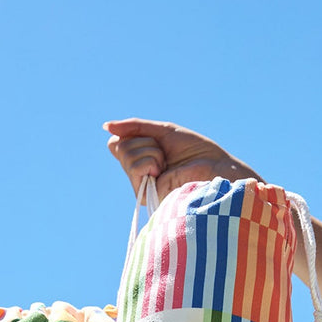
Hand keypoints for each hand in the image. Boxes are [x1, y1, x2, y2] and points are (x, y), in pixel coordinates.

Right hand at [104, 118, 262, 200]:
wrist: (215, 169)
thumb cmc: (195, 152)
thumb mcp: (163, 132)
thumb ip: (135, 128)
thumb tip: (105, 126)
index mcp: (142, 160)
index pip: (118, 141)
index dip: (133, 133)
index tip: (155, 139)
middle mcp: (138, 175)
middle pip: (119, 146)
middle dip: (145, 142)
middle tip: (165, 154)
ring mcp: (140, 186)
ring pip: (126, 155)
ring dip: (151, 152)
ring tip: (167, 164)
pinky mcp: (144, 195)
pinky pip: (135, 167)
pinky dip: (151, 161)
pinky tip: (164, 172)